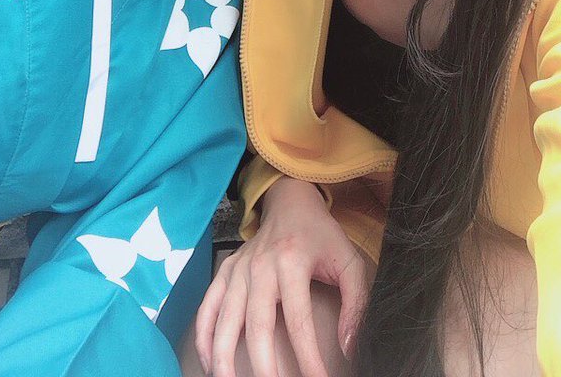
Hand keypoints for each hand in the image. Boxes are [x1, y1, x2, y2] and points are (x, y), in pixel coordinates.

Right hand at [195, 178, 369, 376]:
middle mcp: (260, 267)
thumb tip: (348, 348)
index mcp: (292, 262)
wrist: (291, 201)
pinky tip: (210, 363)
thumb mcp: (350, 262)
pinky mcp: (226, 272)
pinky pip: (207, 308)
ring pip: (225, 321)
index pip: (298, 322)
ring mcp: (239, 270)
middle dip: (264, 367)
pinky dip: (204, 337)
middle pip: (257, 326)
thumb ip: (356, 304)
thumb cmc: (321, 235)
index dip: (308, 358)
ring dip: (225, 358)